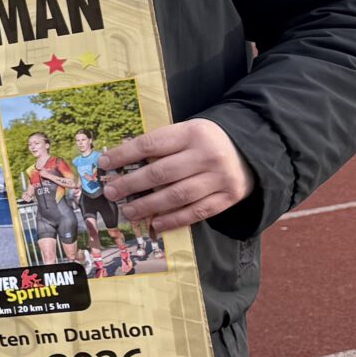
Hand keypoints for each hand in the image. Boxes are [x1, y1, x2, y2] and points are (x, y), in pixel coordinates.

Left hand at [101, 119, 256, 231]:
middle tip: (111, 192)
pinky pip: (197, 212)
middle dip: (131, 184)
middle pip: (161, 173)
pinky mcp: (229, 197)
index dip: (124, 155)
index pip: (151, 145)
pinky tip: (156, 224)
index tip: (104, 164)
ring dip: (148, 206)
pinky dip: (174, 220)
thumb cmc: (206, 141)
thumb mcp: (186, 132)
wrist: (251, 149)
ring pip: (177, 195)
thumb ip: (159, 145)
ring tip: (128, 211)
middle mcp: (207, 155)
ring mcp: (220, 178)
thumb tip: (120, 162)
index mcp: (193, 133)